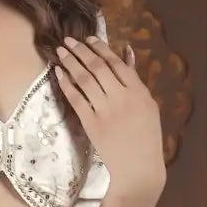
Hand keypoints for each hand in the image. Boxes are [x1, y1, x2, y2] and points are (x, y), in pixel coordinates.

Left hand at [55, 30, 164, 202]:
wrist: (138, 167)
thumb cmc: (146, 136)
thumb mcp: (147, 104)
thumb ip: (135, 78)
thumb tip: (126, 50)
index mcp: (138, 91)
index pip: (116, 63)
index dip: (101, 48)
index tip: (89, 39)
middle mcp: (121, 97)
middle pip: (98, 67)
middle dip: (81, 50)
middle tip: (68, 40)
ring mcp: (105, 110)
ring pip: (85, 79)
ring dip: (71, 62)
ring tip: (60, 51)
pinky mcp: (92, 124)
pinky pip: (76, 99)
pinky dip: (67, 84)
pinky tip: (59, 73)